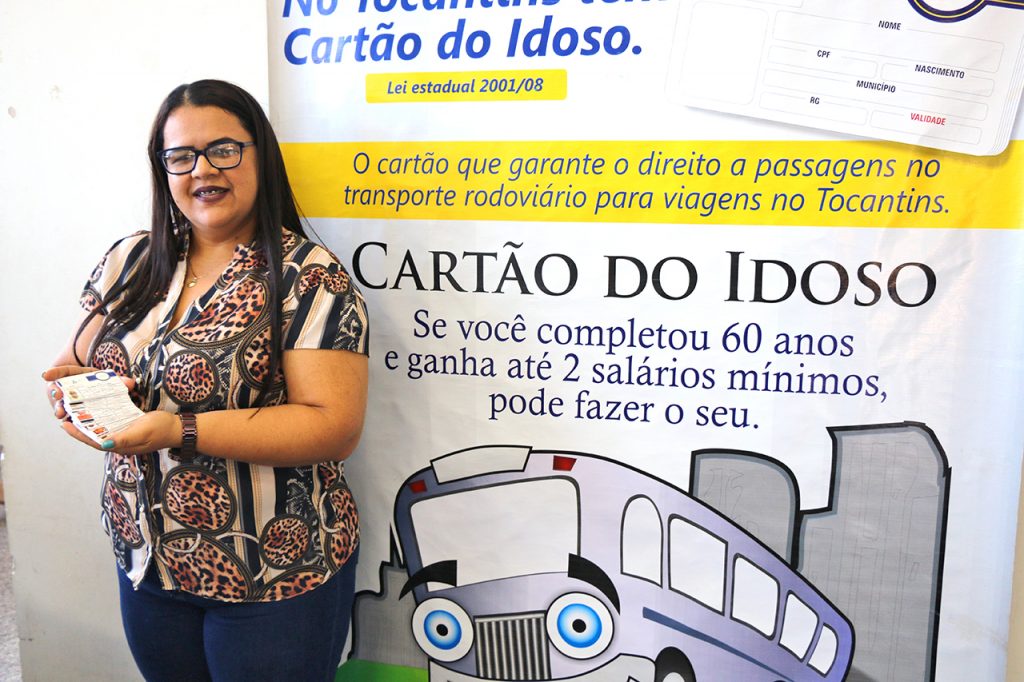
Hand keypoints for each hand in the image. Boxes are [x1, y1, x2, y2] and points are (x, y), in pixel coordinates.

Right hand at [43, 365, 137, 441]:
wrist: (112, 398)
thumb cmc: (111, 386)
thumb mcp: (116, 382)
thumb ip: (121, 382)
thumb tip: (129, 383)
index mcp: (81, 375)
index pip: (66, 371)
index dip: (55, 372)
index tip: (46, 375)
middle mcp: (72, 388)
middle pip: (59, 388)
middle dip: (55, 392)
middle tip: (58, 395)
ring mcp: (71, 400)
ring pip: (60, 403)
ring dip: (59, 408)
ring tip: (60, 413)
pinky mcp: (74, 412)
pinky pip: (67, 415)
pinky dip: (67, 419)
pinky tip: (67, 424)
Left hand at [58, 410, 179, 454]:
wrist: (178, 428)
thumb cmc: (161, 429)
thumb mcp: (142, 432)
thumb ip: (124, 439)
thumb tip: (104, 444)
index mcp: (120, 446)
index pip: (94, 442)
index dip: (79, 434)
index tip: (65, 424)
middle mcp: (120, 442)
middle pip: (95, 437)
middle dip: (80, 429)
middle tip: (67, 416)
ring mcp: (125, 436)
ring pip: (102, 431)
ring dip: (89, 424)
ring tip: (78, 413)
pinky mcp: (129, 429)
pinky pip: (111, 425)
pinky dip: (102, 419)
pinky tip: (97, 412)